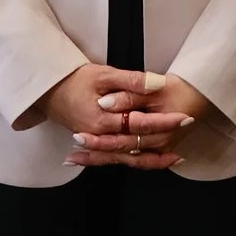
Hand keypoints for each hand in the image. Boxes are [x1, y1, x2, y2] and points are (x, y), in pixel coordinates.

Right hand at [40, 64, 197, 169]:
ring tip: (175, 158)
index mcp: (103, 120)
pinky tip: (152, 160)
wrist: (48, 91)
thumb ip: (130, 81)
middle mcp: (101, 137)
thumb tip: (156, 83)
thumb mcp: (102, 74)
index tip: (183, 115)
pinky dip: (137, 161)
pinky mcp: (97, 144)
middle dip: (164, 137)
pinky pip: (119, 159)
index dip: (163, 120)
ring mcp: (98, 143)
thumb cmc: (74, 80)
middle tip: (187, 129)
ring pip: (129, 158)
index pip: (140, 123)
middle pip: (138, 143)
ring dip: (153, 160)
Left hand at [82, 72, 212, 168]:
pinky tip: (94, 160)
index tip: (79, 134)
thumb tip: (105, 103)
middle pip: (122, 150)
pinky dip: (112, 160)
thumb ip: (130, 94)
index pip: (125, 135)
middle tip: (72, 150)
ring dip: (99, 160)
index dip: (101, 136)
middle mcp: (158, 143)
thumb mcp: (157, 86)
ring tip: (74, 159)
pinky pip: (132, 160)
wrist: (202, 96)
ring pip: (124, 159)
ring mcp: (158, 150)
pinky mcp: (156, 150)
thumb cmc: (181, 89)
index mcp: (159, 127)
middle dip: (95, 151)